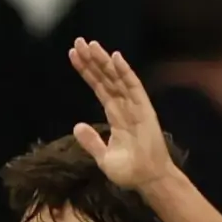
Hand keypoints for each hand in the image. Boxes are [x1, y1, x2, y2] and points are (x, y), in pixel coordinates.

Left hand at [67, 38, 178, 190]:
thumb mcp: (103, 157)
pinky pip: (133, 87)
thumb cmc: (129, 171)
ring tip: (90, 45)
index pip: (99, 87)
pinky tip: (115, 57)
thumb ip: (90, 141)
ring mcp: (135, 106)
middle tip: (78, 42)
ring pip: (117, 78)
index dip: (87, 71)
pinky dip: (125, 72)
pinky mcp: (145, 110)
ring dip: (104, 61)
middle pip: (106, 78)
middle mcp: (125, 106)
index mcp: (115, 114)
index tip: (74, 55)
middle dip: (92, 60)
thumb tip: (77, 125)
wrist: (148, 180)